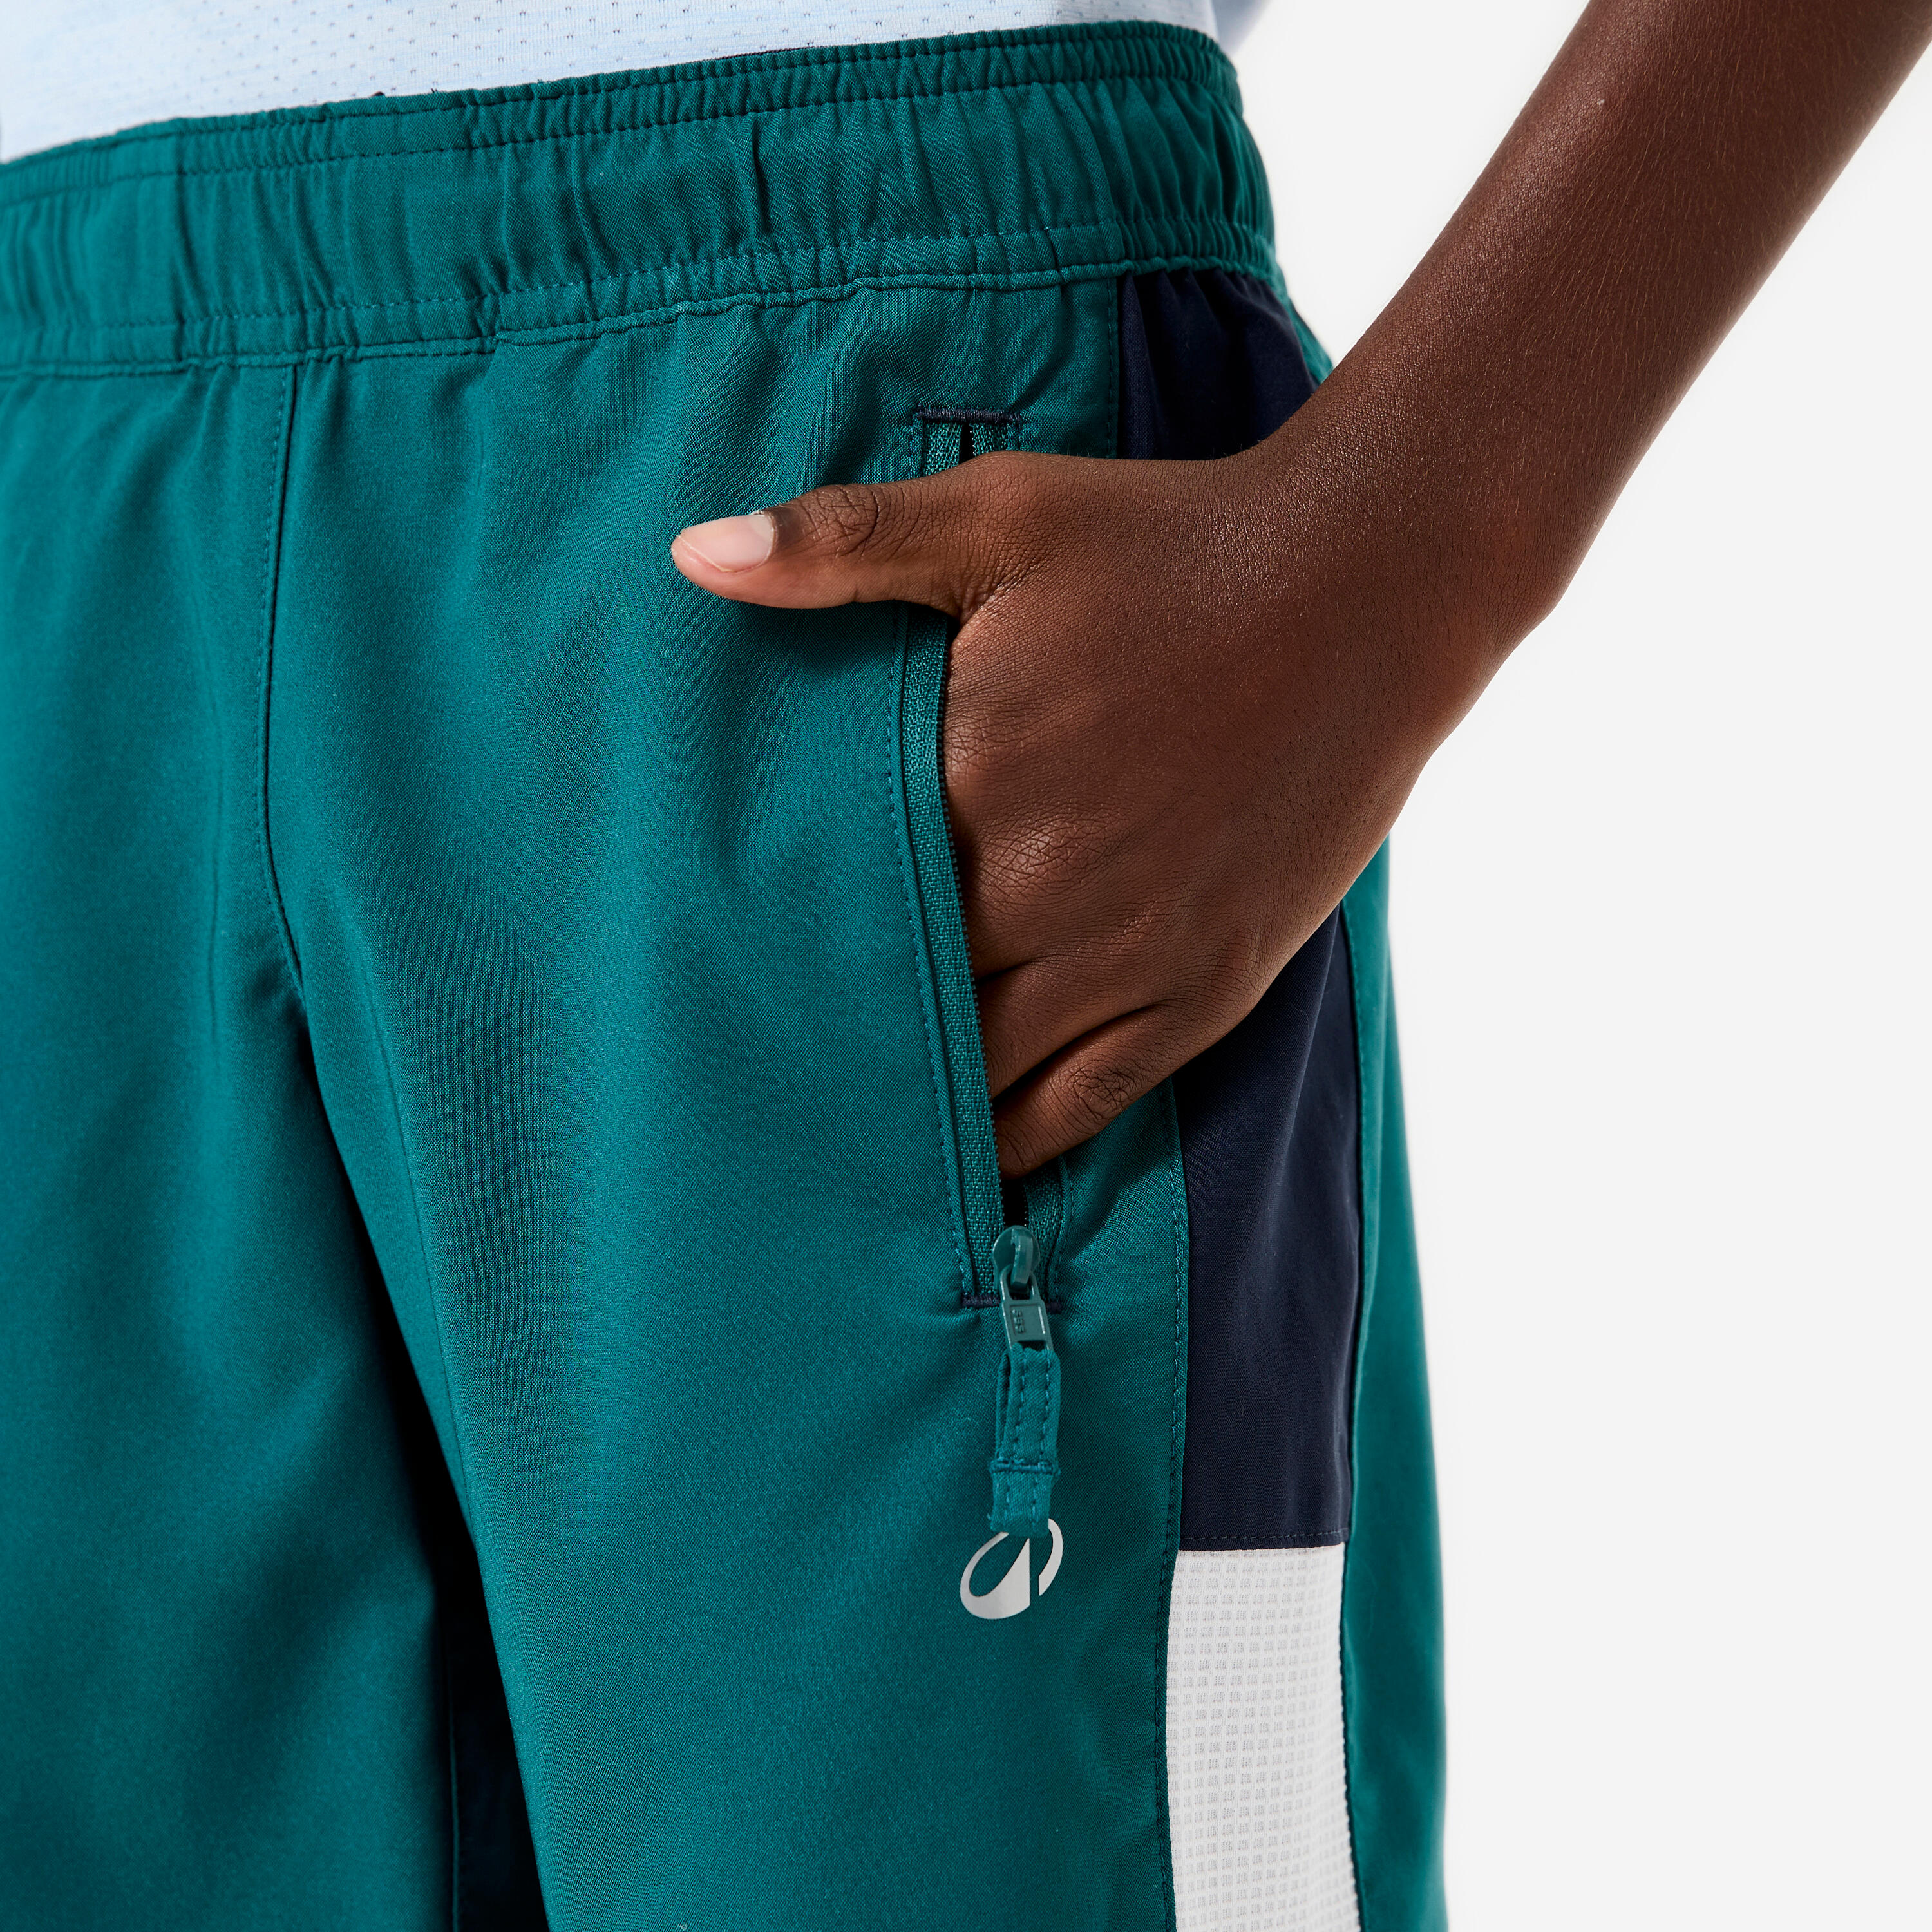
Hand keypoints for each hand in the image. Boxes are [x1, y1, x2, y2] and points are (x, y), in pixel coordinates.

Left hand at [670, 420, 1488, 1173]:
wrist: (1366, 590)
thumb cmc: (1172, 545)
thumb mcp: (1001, 516)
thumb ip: (846, 543)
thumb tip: (695, 555)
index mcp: (972, 777)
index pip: (831, 897)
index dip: (772, 938)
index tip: (715, 964)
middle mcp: (1042, 886)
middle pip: (897, 996)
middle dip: (835, 1024)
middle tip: (761, 1059)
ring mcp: (1127, 953)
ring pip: (981, 1072)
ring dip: (912, 1096)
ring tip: (844, 1126)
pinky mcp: (1202, 991)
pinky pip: (1085, 1104)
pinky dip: (1017, 1141)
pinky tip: (968, 1162)